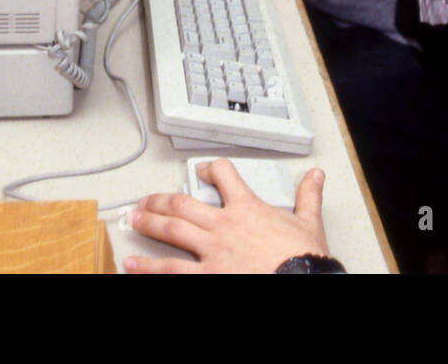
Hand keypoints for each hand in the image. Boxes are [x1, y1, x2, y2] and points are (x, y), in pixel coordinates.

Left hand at [125, 159, 330, 272]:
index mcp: (247, 208)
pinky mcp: (208, 275)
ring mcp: (212, 250)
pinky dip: (148, 267)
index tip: (200, 169)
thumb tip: (315, 177)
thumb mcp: (309, 222)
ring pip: (171, 230)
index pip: (224, 176)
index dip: (209, 169)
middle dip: (161, 200)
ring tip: (132, 220)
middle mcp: (224, 225)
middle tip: (146, 200)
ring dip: (148, 223)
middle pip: (183, 204)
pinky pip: (171, 269)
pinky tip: (132, 264)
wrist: (300, 279)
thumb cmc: (303, 257)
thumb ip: (308, 196)